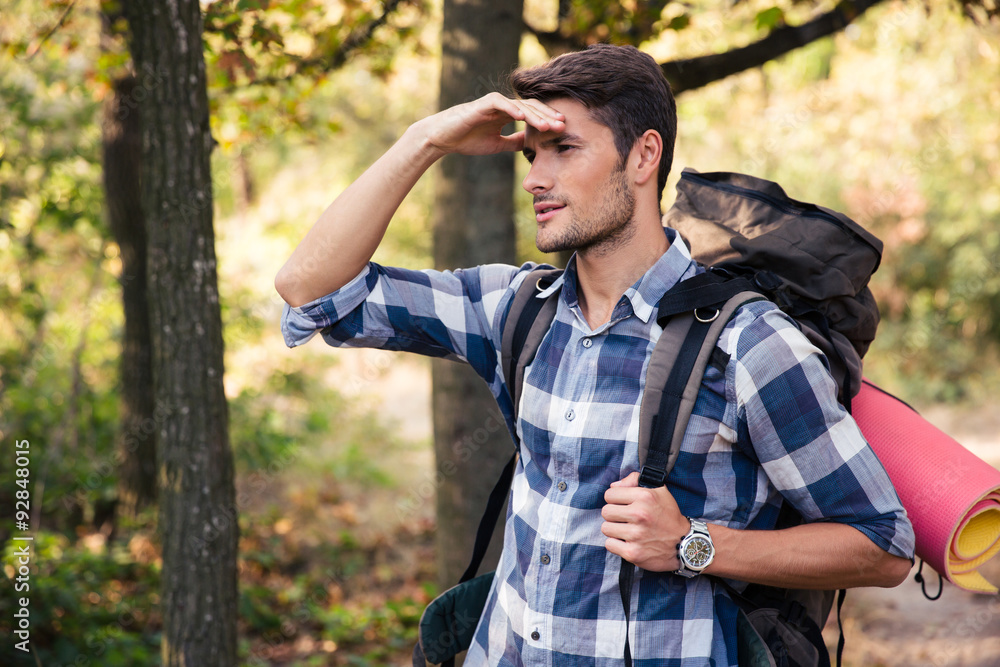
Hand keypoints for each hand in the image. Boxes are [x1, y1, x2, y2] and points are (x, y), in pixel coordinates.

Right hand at [413, 92, 564, 158]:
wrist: (443, 139)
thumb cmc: (467, 140)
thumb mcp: (497, 144)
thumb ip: (514, 142)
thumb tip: (531, 144)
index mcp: (507, 114)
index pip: (533, 114)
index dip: (548, 120)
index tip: (562, 129)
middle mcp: (503, 106)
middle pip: (531, 107)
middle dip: (547, 117)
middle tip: (563, 125)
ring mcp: (493, 103)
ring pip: (519, 105)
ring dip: (534, 115)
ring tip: (547, 125)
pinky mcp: (481, 104)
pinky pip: (500, 103)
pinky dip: (512, 108)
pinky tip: (523, 117)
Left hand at [601, 472, 690, 571]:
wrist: (685, 543)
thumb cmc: (669, 516)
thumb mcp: (659, 491)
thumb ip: (634, 480)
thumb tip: (613, 485)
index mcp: (644, 497)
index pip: (609, 494)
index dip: (615, 499)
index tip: (622, 504)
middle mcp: (640, 514)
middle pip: (606, 511)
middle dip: (614, 514)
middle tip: (625, 518)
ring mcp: (636, 535)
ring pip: (605, 528)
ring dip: (614, 529)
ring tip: (627, 530)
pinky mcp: (633, 553)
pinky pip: (609, 544)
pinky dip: (616, 544)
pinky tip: (627, 541)